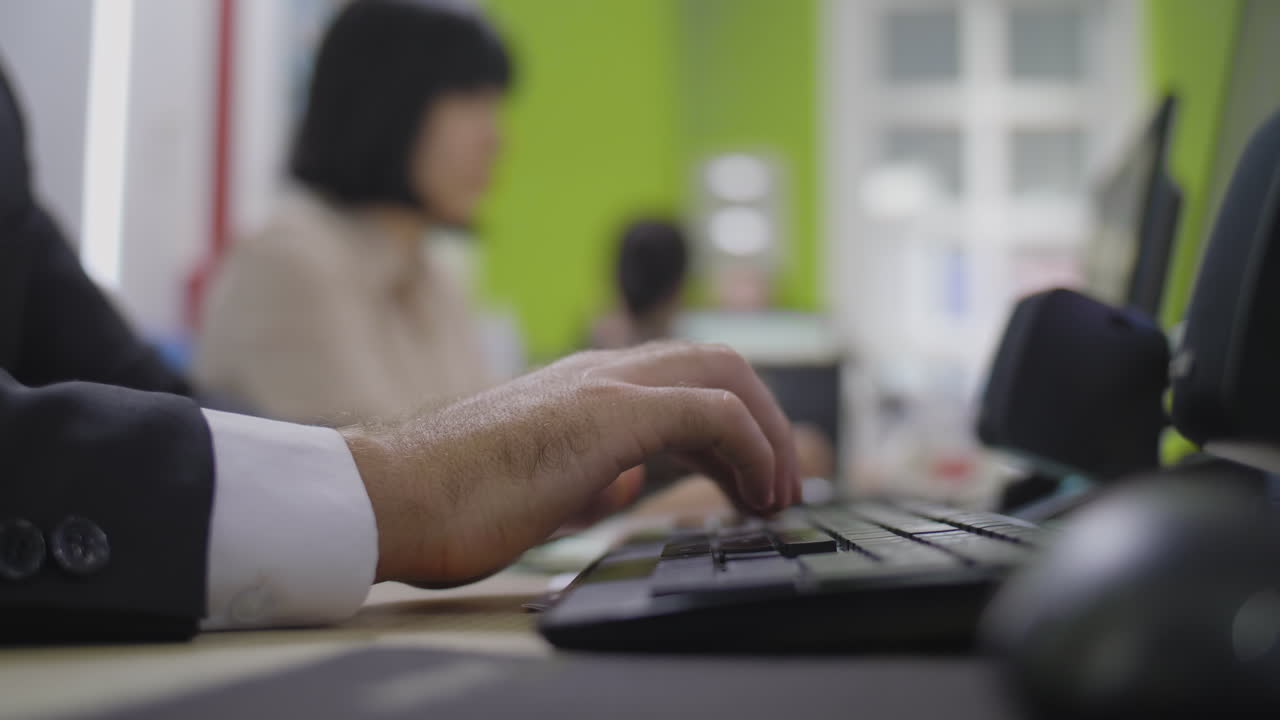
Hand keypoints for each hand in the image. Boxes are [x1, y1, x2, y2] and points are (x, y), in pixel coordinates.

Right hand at [340, 342, 799, 585]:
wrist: (393, 495)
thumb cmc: (452, 497)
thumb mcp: (542, 485)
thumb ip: (591, 474)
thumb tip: (628, 485)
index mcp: (585, 386)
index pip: (683, 380)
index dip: (733, 426)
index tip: (750, 478)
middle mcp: (600, 372)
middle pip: (718, 364)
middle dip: (766, 422)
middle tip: (780, 487)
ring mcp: (603, 386)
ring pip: (723, 376)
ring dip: (767, 436)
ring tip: (777, 496)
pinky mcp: (606, 416)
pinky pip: (709, 413)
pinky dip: (749, 447)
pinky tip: (754, 491)